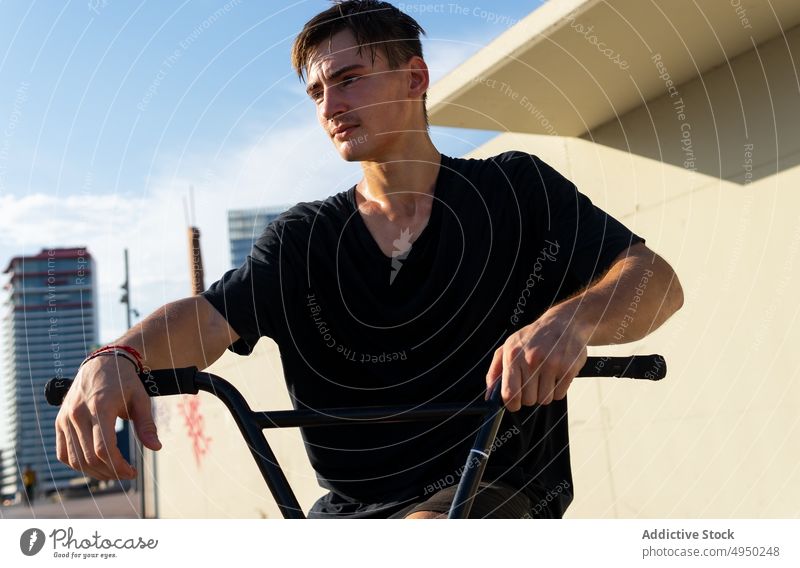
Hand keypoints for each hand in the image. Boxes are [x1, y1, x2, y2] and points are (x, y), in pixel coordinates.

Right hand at [55, 357, 161, 480]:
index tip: (132, 472)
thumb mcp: (141, 399)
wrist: (102, 363)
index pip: (104, 449)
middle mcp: (78, 413)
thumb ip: (147, 424)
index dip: (118, 466)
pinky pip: (63, 452)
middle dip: (110, 472)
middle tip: (126, 474)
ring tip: (113, 472)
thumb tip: (156, 448)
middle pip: (89, 457)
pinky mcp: (60, 421)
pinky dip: (77, 464)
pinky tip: (95, 466)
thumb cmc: (125, 382)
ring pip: (75, 459)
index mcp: (100, 407)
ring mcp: (65, 418)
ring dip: (94, 472)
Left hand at [485, 309, 588, 410]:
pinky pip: (560, 394)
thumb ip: (495, 371)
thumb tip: (489, 396)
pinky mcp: (568, 368)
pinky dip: (558, 389)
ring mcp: (552, 364)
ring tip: (545, 377)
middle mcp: (532, 360)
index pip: (509, 393)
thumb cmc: (533, 337)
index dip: (512, 404)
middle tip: (533, 382)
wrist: (563, 322)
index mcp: (513, 356)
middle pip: (529, 400)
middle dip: (530, 396)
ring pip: (545, 399)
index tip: (515, 404)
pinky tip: (556, 375)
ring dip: (545, 393)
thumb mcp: (508, 347)